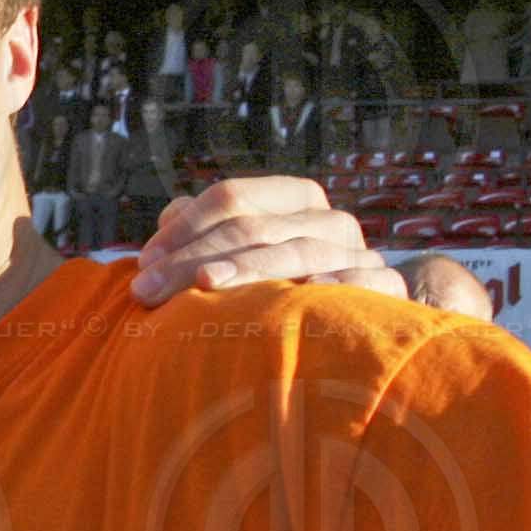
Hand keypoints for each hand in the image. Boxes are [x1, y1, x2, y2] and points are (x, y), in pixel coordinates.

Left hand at [129, 176, 399, 304]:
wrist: (361, 332)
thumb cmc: (284, 294)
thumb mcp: (243, 257)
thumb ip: (205, 232)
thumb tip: (169, 217)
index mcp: (298, 199)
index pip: (234, 197)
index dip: (184, 226)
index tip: (143, 262)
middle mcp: (331, 220)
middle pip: (255, 227)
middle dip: (193, 258)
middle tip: (146, 289)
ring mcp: (361, 252)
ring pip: (297, 252)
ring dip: (246, 270)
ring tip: (205, 287)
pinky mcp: (387, 289)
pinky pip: (359, 282)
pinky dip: (331, 283)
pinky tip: (301, 290)